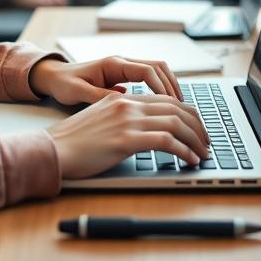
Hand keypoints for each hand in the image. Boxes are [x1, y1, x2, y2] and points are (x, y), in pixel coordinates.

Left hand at [30, 56, 182, 103]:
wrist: (54, 77)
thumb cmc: (64, 84)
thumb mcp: (79, 93)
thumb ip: (100, 96)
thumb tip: (124, 102)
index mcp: (113, 64)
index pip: (148, 70)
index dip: (162, 87)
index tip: (171, 105)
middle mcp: (122, 63)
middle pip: (158, 67)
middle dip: (172, 86)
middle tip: (182, 107)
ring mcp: (124, 68)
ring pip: (156, 72)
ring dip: (169, 87)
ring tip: (179, 108)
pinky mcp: (123, 76)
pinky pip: (149, 79)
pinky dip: (160, 89)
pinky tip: (164, 106)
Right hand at [44, 92, 209, 178]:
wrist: (53, 149)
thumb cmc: (74, 141)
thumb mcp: (101, 120)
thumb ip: (123, 118)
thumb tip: (145, 128)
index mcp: (123, 100)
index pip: (167, 100)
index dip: (188, 114)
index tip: (197, 129)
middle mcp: (128, 105)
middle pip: (176, 109)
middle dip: (198, 127)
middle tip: (206, 142)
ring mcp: (127, 121)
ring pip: (176, 123)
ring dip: (195, 140)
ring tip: (203, 153)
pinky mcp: (126, 139)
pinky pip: (166, 141)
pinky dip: (184, 151)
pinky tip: (189, 160)